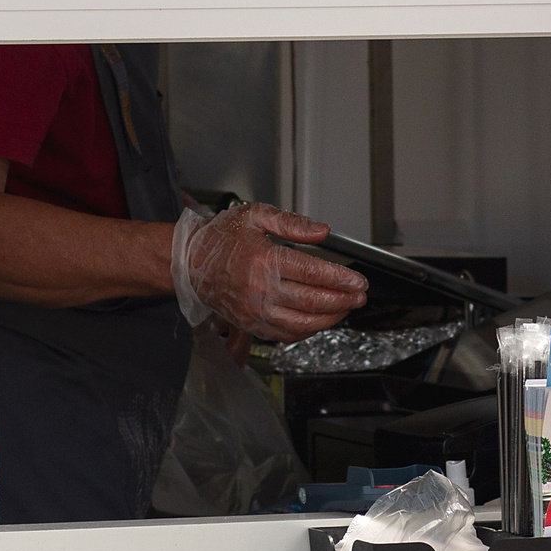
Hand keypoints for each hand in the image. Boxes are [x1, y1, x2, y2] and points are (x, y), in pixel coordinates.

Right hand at [172, 204, 367, 341]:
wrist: (190, 262)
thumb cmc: (221, 238)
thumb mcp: (256, 215)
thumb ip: (292, 223)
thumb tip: (322, 232)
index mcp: (263, 260)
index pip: (313, 273)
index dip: (341, 278)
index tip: (358, 280)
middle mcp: (260, 290)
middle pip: (313, 301)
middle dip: (343, 299)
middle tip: (360, 295)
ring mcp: (255, 312)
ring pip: (303, 323)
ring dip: (331, 317)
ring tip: (346, 307)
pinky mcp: (251, 325)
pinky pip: (286, 334)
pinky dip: (309, 330)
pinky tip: (321, 319)